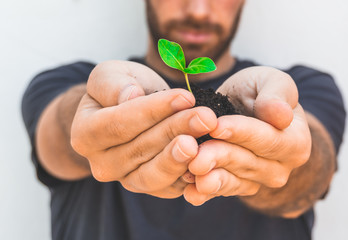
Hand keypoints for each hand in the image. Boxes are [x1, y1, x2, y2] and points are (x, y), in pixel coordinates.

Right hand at [71, 60, 216, 198]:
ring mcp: (125, 180)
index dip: (154, 111)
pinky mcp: (149, 188)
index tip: (185, 97)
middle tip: (206, 118)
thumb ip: (113, 83)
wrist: (130, 113)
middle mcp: (101, 164)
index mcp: (85, 134)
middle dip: (176, 131)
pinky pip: (168, 188)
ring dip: (181, 157)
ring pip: (153, 175)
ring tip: (203, 141)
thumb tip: (128, 96)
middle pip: (140, 149)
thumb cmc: (121, 91)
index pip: (119, 124)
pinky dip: (188, 176)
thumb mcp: (111, 75)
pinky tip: (206, 161)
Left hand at [183, 66, 311, 204]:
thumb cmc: (259, 92)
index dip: (241, 133)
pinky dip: (204, 193)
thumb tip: (281, 115)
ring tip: (191, 173)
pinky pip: (221, 191)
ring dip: (211, 178)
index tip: (216, 126)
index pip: (268, 139)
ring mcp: (258, 181)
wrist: (246, 110)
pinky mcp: (237, 186)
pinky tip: (191, 193)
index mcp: (295, 142)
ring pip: (232, 180)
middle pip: (247, 163)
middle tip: (195, 155)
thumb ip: (277, 94)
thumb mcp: (271, 81)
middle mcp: (280, 168)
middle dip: (219, 157)